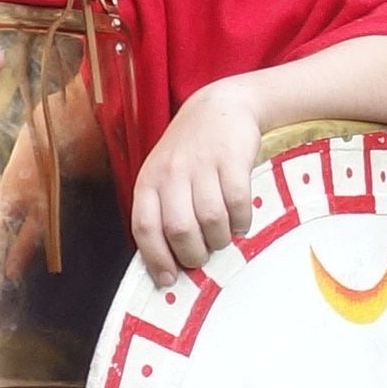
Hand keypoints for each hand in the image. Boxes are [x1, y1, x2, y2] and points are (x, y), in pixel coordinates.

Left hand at [127, 75, 264, 283]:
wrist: (220, 107)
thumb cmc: (190, 152)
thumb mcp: (165, 176)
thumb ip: (162, 211)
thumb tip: (167, 262)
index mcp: (149, 181)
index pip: (145, 227)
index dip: (156, 258)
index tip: (168, 280)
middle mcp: (172, 173)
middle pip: (179, 229)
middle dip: (193, 254)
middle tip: (202, 257)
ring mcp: (202, 165)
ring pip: (211, 219)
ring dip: (220, 240)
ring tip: (223, 238)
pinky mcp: (231, 159)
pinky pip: (238, 203)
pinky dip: (242, 221)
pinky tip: (241, 221)